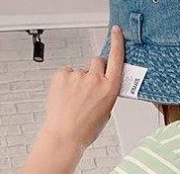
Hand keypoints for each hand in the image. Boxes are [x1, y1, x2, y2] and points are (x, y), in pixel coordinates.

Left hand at [41, 25, 124, 149]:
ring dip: (78, 80)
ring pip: (80, 70)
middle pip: (97, 62)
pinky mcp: (62, 75)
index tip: (116, 32)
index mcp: (109, 89)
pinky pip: (67, 73)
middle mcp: (94, 79)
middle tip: (88, 88)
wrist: (65, 135)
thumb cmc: (85, 129)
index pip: (116, 59)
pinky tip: (66, 96)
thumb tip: (100, 82)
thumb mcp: (105, 112)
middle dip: (94, 70)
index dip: (117, 44)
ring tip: (74, 99)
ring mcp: (77, 76)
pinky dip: (66, 82)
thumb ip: (106, 93)